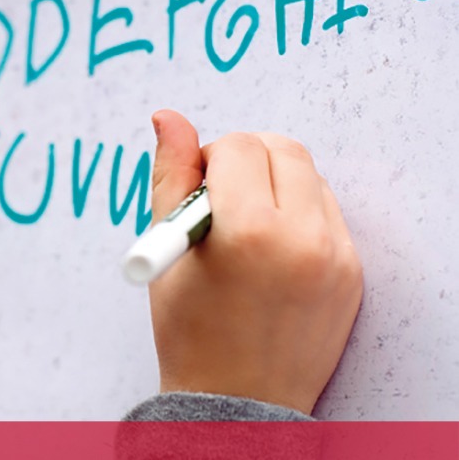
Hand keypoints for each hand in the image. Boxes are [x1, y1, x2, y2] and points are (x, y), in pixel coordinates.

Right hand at [147, 110, 362, 415]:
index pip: (238, 147)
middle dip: (246, 160)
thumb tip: (169, 118)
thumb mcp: (170, 251)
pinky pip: (327, 212)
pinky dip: (297, 213)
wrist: (237, 402)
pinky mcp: (352, 271)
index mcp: (249, 234)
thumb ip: (171, 177)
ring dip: (274, 184)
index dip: (209, 160)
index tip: (198, 190)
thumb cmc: (190, 331)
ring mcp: (336, 257)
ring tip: (246, 229)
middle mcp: (303, 239)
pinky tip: (270, 249)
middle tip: (222, 198)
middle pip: (283, 149)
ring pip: (309, 176)